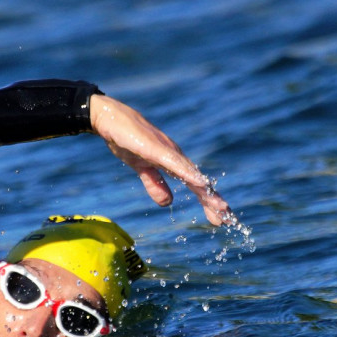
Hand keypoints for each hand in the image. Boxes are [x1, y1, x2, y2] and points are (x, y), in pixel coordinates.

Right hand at [90, 94, 232, 225]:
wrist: (109, 117)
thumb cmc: (126, 139)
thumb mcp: (141, 168)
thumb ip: (154, 184)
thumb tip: (169, 203)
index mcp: (174, 163)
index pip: (195, 185)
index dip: (208, 201)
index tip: (219, 219)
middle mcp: (176, 157)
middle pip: (199, 182)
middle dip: (213, 201)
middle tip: (227, 219)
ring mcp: (167, 151)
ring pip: (192, 174)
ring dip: (207, 191)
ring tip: (221, 207)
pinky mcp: (156, 148)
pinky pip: (175, 164)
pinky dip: (189, 174)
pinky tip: (200, 184)